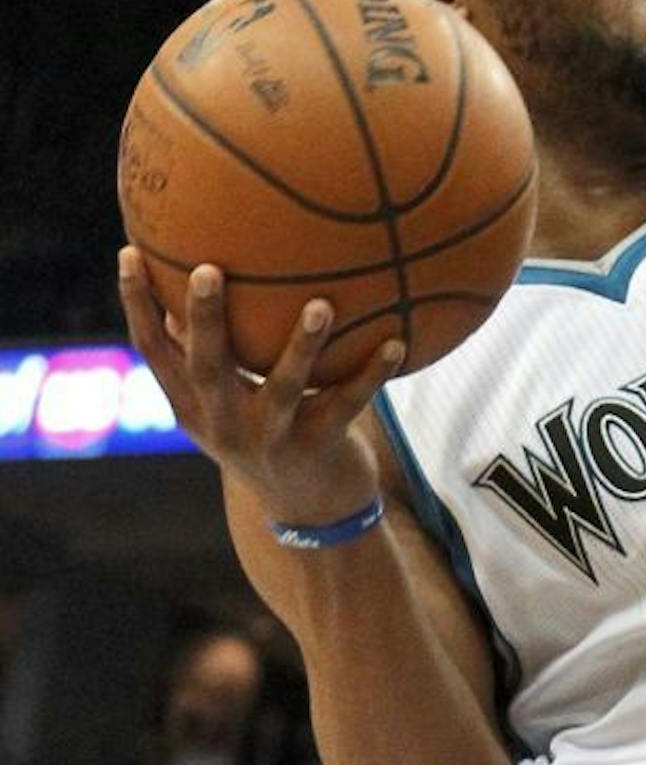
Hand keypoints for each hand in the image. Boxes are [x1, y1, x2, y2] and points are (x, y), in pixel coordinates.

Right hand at [117, 249, 403, 525]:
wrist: (310, 509)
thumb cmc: (267, 434)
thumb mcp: (226, 403)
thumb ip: (209, 355)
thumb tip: (188, 284)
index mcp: (194, 406)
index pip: (154, 351)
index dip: (137, 305)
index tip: (130, 254)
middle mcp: (224, 422)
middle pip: (207, 366)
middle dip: (205, 319)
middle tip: (207, 270)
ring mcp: (271, 437)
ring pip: (284, 387)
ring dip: (303, 345)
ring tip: (321, 305)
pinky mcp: (319, 446)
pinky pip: (349, 402)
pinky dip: (373, 372)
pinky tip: (397, 342)